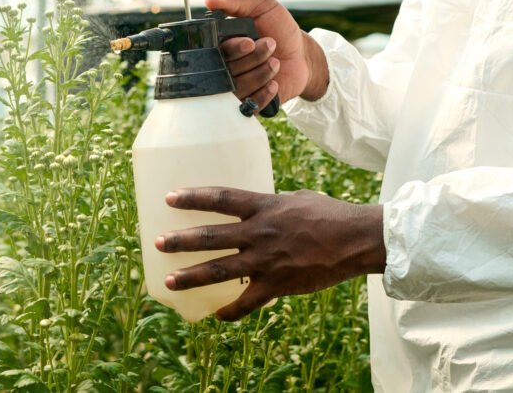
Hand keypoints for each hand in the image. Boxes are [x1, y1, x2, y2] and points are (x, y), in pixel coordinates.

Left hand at [155, 187, 384, 320]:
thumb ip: (272, 203)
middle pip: (210, 236)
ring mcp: (266, 260)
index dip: (193, 197)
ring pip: (220, 270)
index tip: (169, 197)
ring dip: (192, 277)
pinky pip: (247, 303)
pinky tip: (215, 315)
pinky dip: (230, 311)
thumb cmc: (330, 213)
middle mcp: (259, 232)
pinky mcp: (277, 284)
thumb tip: (260, 205)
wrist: (355, 239)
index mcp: (263, 206)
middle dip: (180, 240)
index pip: (220, 197)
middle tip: (157, 242)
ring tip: (169, 281)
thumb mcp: (296, 198)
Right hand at [206, 0, 328, 109]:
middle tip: (271, 45)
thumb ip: (237, 0)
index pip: (215, 51)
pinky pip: (248, 105)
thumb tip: (209, 0)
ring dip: (262, 73)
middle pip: (226, 70)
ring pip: (238, 87)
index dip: (234, 48)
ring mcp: (236, 87)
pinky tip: (275, 83)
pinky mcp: (249, 103)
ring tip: (276, 63)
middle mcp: (224, 67)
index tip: (250, 41)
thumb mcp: (263, 6)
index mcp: (222, 44)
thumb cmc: (280, 29)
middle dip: (254, 57)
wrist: (302, 55)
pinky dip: (263, 94)